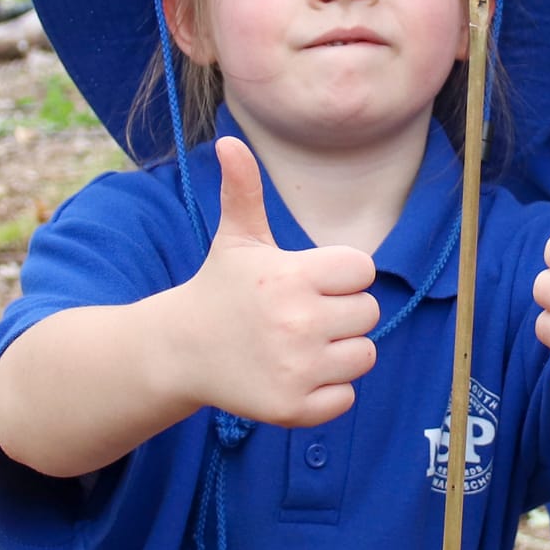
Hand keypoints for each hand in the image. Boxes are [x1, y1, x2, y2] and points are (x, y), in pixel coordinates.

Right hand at [180, 138, 379, 426]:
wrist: (180, 351)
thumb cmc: (220, 288)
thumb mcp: (236, 238)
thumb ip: (243, 190)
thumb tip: (230, 141)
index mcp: (291, 276)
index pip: (363, 270)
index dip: (340, 275)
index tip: (308, 281)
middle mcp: (297, 322)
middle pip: (369, 312)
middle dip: (342, 312)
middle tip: (301, 315)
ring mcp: (296, 368)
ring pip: (364, 355)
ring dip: (340, 352)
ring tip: (301, 344)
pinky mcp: (293, 408)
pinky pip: (347, 398)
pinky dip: (328, 391)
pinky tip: (295, 375)